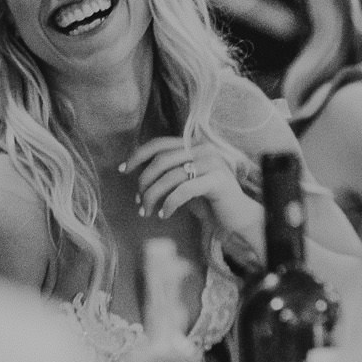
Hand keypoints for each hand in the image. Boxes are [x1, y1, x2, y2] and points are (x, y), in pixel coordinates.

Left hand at [123, 136, 258, 250]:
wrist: (238, 217)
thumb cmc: (209, 202)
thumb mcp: (184, 184)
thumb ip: (167, 174)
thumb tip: (139, 174)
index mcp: (195, 146)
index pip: (160, 144)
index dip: (138, 155)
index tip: (123, 170)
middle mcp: (204, 149)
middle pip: (161, 160)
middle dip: (144, 182)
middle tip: (138, 201)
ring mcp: (213, 163)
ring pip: (170, 176)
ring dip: (153, 196)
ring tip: (147, 212)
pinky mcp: (217, 180)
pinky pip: (184, 190)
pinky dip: (169, 203)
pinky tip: (165, 215)